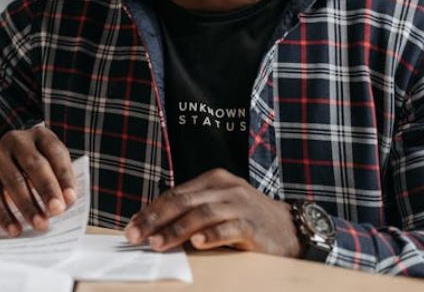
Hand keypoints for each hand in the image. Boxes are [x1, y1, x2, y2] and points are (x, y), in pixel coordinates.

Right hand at [0, 126, 76, 235]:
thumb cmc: (32, 171)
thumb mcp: (49, 168)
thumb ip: (59, 183)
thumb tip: (65, 204)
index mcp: (40, 136)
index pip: (55, 153)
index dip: (64, 176)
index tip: (71, 199)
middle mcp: (17, 140)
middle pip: (33, 164)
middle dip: (47, 189)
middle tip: (57, 211)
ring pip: (13, 181)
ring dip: (28, 206)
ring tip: (40, 224)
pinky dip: (5, 215)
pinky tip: (15, 229)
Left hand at [124, 168, 300, 255]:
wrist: (292, 229)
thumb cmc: (248, 219)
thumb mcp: (219, 208)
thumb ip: (191, 213)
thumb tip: (152, 228)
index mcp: (213, 180)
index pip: (174, 193)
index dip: (151, 210)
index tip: (131, 226)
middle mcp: (226, 188)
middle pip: (183, 201)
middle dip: (155, 219)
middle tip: (136, 235)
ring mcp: (241, 204)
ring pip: (202, 214)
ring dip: (177, 230)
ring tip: (158, 243)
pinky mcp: (254, 225)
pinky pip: (230, 228)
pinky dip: (212, 235)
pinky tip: (197, 243)